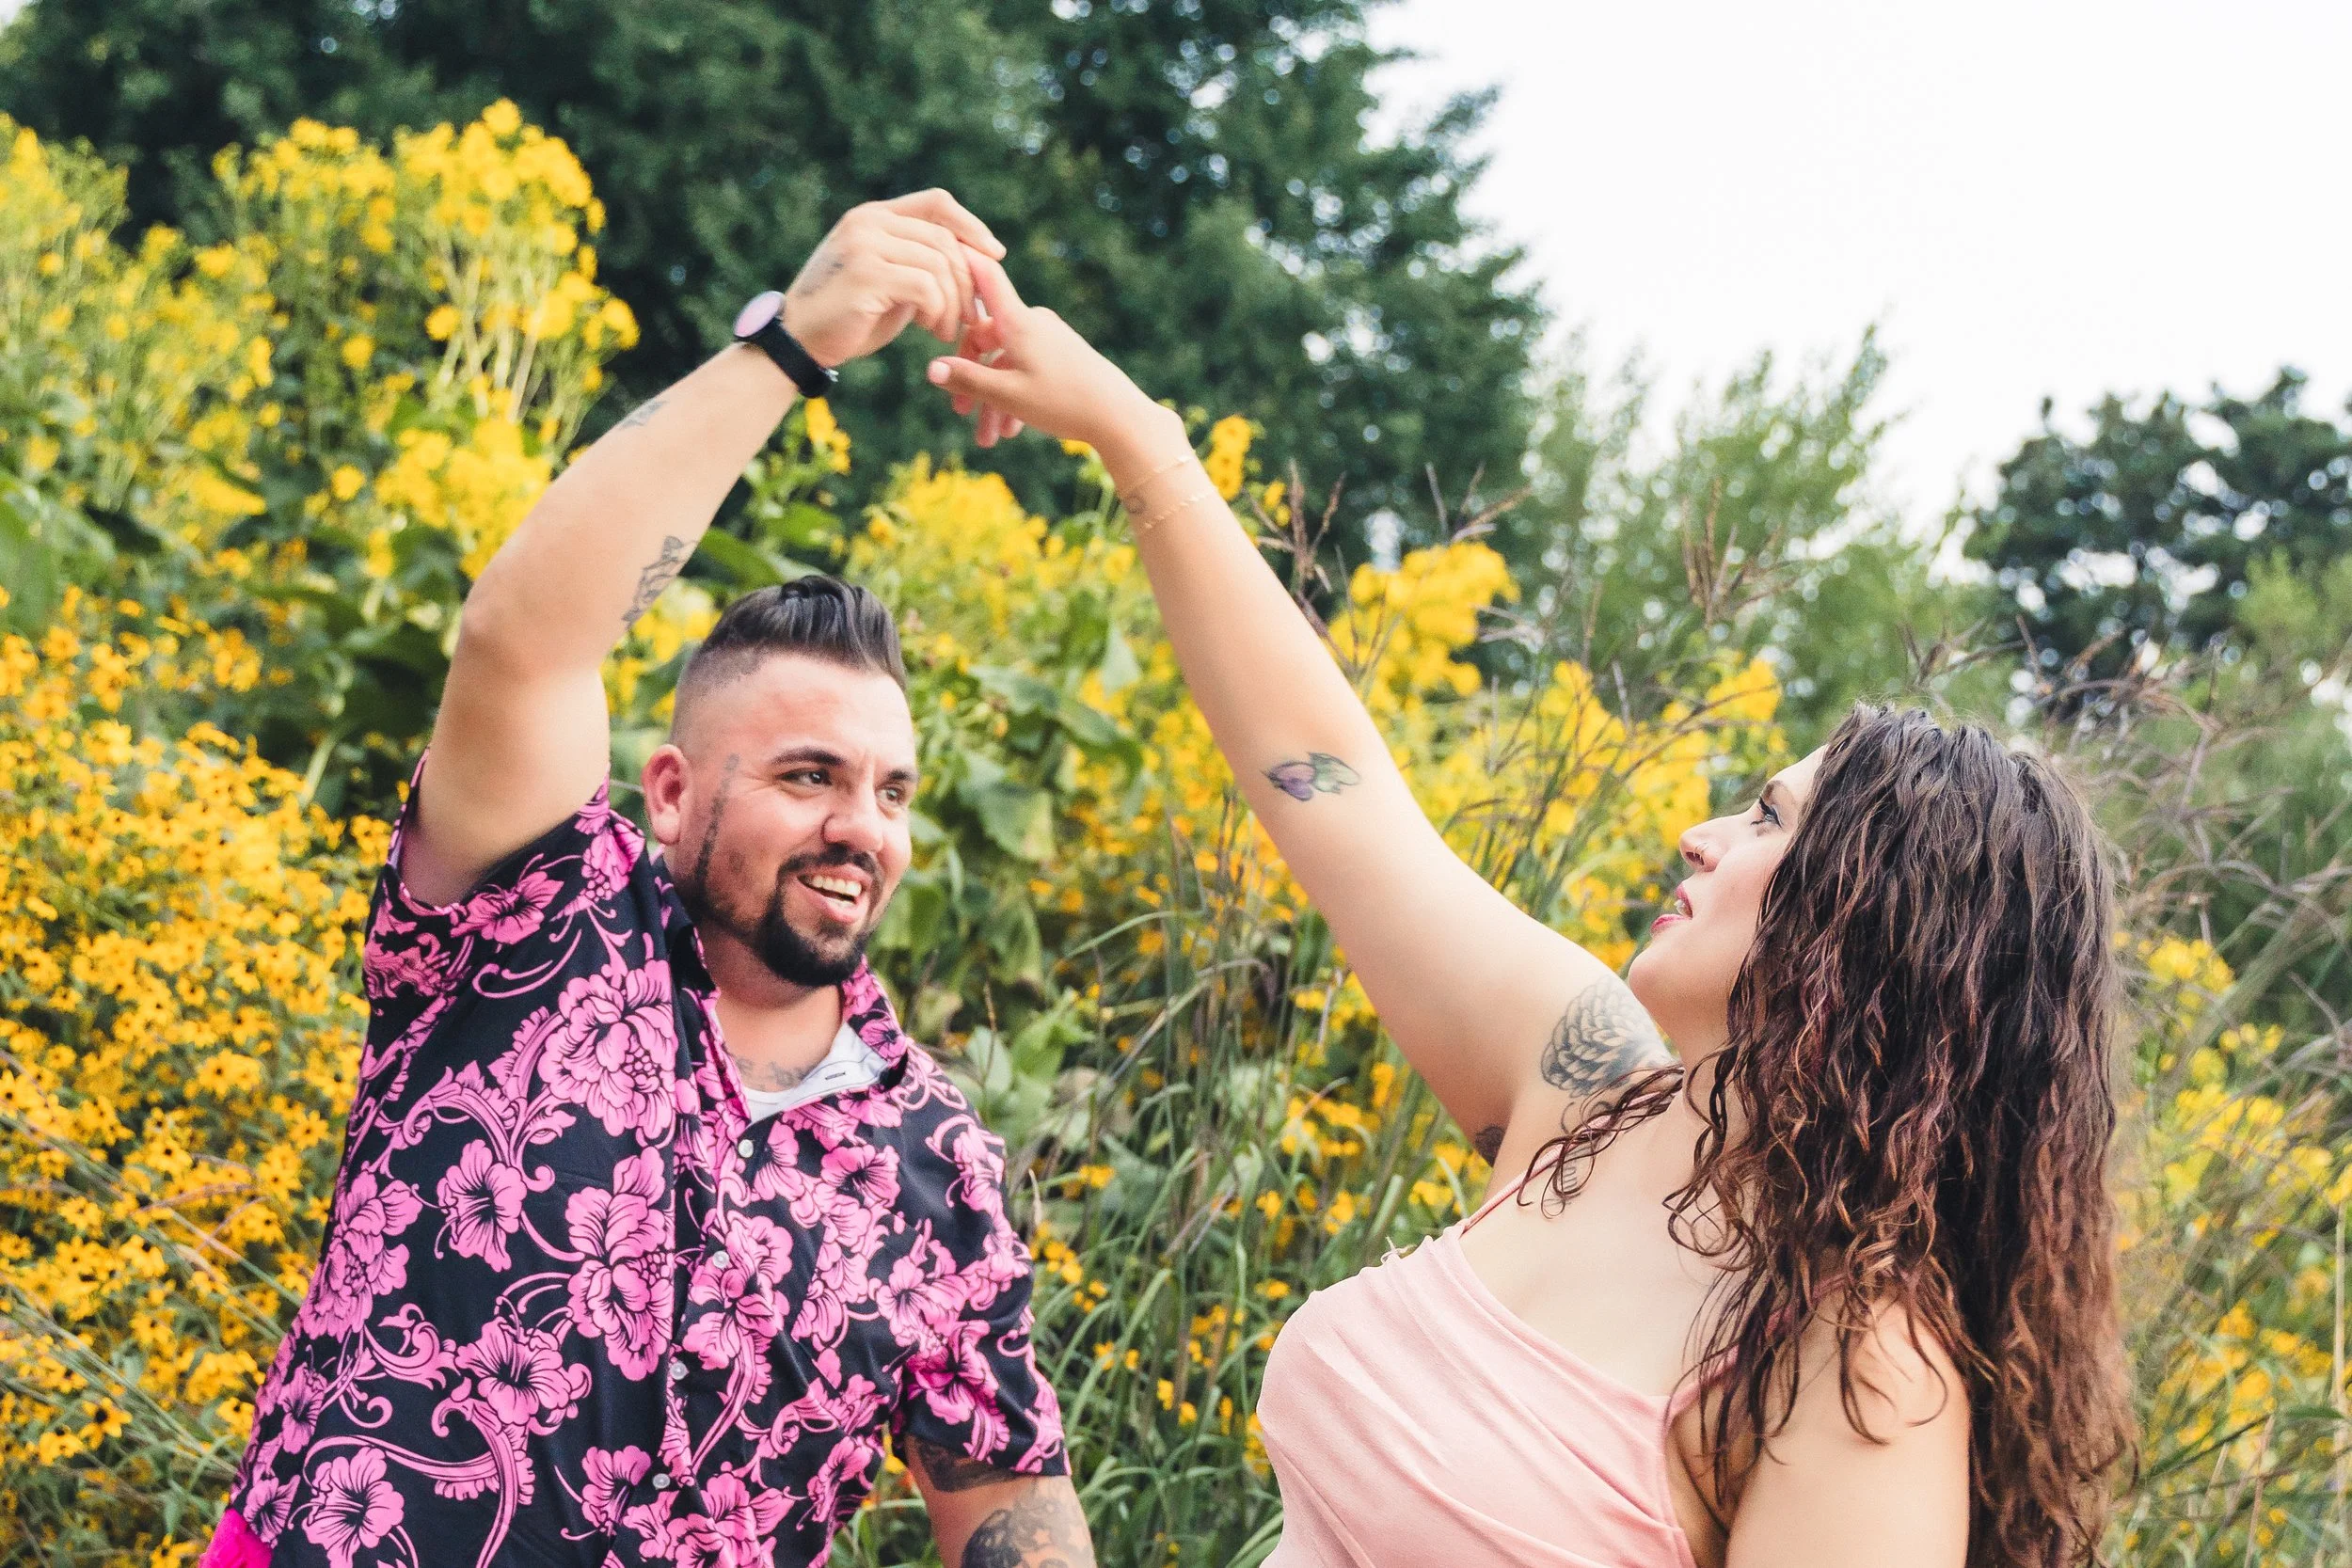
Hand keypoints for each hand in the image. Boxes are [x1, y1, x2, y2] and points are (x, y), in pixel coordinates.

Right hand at [779, 190, 1003, 367]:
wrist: (800, 342)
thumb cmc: (849, 317)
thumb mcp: (888, 280)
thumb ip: (917, 262)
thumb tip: (969, 257)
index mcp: (874, 216)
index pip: (937, 202)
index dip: (971, 226)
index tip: (995, 255)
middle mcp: (868, 221)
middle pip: (944, 238)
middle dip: (968, 280)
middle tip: (971, 317)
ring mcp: (864, 244)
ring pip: (938, 264)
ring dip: (953, 303)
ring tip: (946, 330)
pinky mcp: (865, 274)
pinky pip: (925, 286)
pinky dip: (938, 311)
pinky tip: (932, 329)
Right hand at [923, 252, 1179, 464]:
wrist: (1119, 416)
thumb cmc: (1062, 402)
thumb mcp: (1007, 394)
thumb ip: (967, 380)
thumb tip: (930, 370)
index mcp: (1018, 321)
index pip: (985, 277)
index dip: (964, 261)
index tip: (944, 247)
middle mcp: (1033, 323)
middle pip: (987, 337)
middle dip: (970, 376)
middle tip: (959, 413)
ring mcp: (1050, 339)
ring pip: (1007, 363)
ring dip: (994, 400)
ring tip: (988, 439)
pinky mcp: (1063, 356)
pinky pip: (1027, 371)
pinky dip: (1015, 397)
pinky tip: (1011, 432)